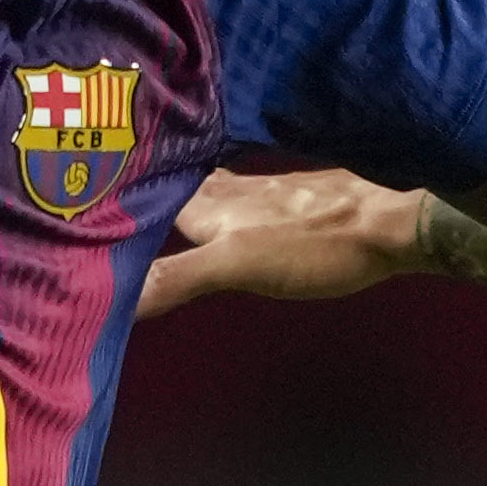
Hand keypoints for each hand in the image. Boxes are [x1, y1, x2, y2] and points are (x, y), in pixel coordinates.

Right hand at [135, 166, 439, 319]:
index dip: (122, 194)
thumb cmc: (318, 245)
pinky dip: (232, 196)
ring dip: (189, 188)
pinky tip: (239, 204)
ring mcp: (273, 193)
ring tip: (164, 190)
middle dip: (152, 188)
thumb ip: (177, 278)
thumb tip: (110, 299)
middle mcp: (238, 191)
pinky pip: (253, 192)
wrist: (397, 223)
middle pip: (183, 187)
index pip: (154, 193)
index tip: (89, 188)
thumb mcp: (239, 266)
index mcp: (214, 205)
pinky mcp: (304, 199)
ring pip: (218, 186)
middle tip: (117, 187)